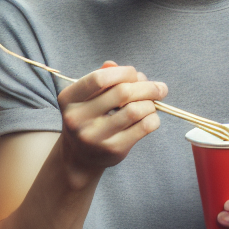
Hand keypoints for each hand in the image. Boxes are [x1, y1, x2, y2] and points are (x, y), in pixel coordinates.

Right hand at [57, 61, 167, 181]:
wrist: (80, 156)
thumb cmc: (89, 118)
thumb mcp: (88, 96)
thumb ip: (106, 79)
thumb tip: (135, 74)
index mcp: (69, 98)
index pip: (100, 78)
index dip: (124, 72)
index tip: (136, 75)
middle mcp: (77, 118)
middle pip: (122, 92)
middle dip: (147, 87)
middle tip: (160, 88)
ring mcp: (95, 136)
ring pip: (136, 110)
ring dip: (150, 104)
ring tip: (152, 105)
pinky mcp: (113, 149)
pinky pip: (143, 127)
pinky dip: (153, 118)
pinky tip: (151, 118)